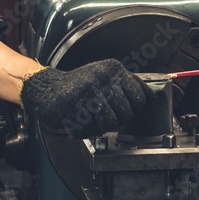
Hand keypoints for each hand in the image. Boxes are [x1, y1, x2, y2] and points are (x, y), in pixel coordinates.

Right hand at [20, 59, 151, 137]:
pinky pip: (91, 130)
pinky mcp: (73, 107)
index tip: (127, 109)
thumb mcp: (106, 76)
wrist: (47, 89)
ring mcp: (87, 92)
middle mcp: (101, 78)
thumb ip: (128, 84)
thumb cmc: (79, 86)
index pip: (140, 96)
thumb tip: (151, 98)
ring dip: (102, 126)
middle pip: (127, 112)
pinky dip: (87, 130)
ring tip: (93, 118)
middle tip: (106, 115)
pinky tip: (81, 120)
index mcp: (112, 69)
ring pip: (110, 123)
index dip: (136, 109)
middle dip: (119, 120)